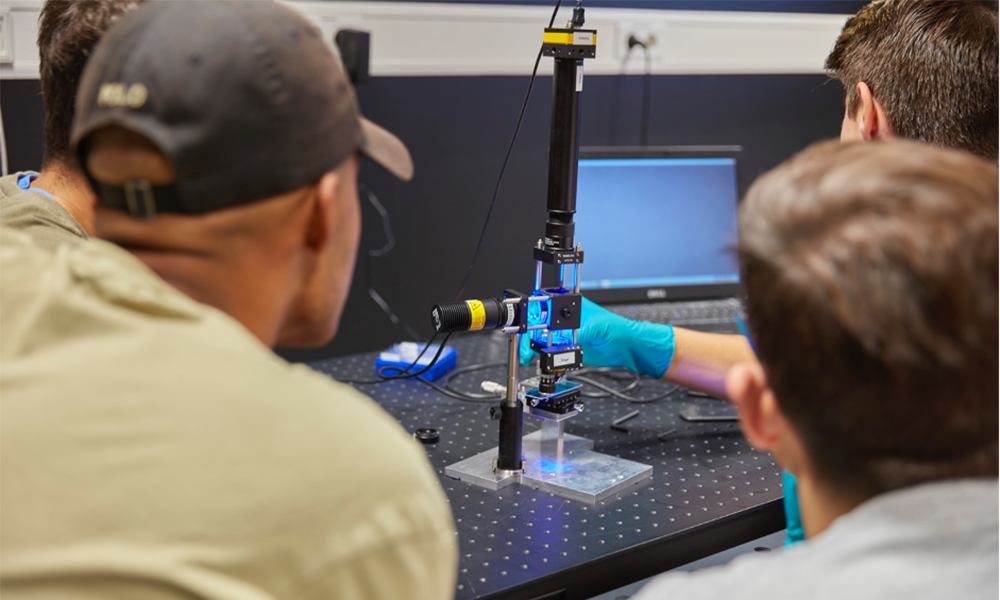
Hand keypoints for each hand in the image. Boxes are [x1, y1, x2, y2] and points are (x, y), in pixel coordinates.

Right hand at [519, 297, 674, 378]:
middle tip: (526, 349)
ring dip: (534, 350)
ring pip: (542, 342)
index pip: (544, 311)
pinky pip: (552, 354)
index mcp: (569, 307)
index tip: (528, 331)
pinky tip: (545, 365)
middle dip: (530, 339)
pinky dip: (546, 360)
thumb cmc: (615, 328)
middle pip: (539, 328)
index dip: (533, 320)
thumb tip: (562, 335)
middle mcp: (564, 320)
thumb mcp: (595, 327)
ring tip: (529, 358)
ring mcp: (565, 335)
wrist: (625, 347)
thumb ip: (577, 331)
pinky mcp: (568, 349)